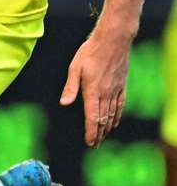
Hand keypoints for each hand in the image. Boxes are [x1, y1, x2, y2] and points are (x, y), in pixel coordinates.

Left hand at [59, 29, 131, 145]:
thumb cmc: (90, 52)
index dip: (90, 131)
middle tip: (94, 145)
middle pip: (103, 119)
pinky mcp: (122, 85)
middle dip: (98, 134)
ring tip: (103, 137)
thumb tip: (64, 103)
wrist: (113, 41)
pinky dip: (118, 116)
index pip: (92, 117)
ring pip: (112, 114)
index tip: (89, 142)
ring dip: (107, 128)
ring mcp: (116, 90)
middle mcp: (106, 94)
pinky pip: (121, 105)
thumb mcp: (75, 68)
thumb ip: (70, 87)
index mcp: (93, 91)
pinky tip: (115, 122)